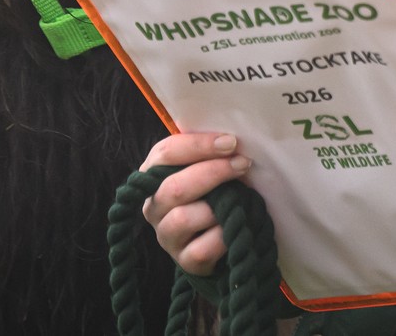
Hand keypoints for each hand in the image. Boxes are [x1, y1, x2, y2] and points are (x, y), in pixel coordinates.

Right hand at [139, 132, 252, 275]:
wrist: (216, 240)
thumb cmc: (212, 193)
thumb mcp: (205, 168)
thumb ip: (206, 152)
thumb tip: (224, 133)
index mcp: (153, 176)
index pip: (165, 153)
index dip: (198, 145)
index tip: (231, 142)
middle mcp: (154, 207)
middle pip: (174, 187)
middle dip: (213, 172)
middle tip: (242, 164)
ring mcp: (166, 236)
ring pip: (183, 218)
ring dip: (217, 206)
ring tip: (240, 199)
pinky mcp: (184, 261)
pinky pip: (201, 249)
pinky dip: (222, 236)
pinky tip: (236, 226)